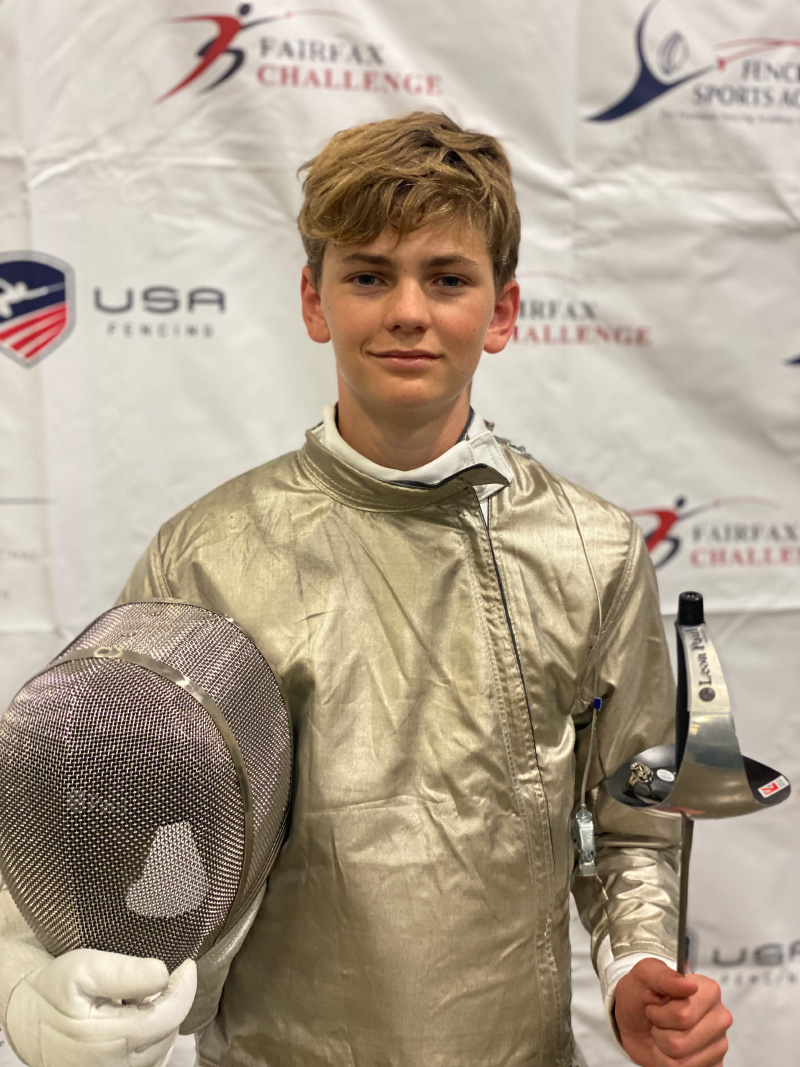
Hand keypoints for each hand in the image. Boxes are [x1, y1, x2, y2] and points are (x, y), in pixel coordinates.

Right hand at [5, 948, 196, 1066]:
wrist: (28, 1022)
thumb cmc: (56, 991)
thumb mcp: (83, 969)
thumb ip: (123, 972)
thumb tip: (163, 974)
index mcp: (111, 1039)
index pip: (171, 1014)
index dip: (184, 987)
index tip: (187, 964)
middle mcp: (117, 1066)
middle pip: (169, 1030)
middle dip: (170, 1001)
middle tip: (150, 980)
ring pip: (163, 1047)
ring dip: (162, 1019)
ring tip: (138, 1000)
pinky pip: (151, 1060)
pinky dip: (154, 1037)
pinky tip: (137, 1019)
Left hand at [614, 958, 731, 1065]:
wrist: (634, 1020)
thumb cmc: (641, 994)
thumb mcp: (643, 975)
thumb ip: (663, 976)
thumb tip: (689, 985)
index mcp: (708, 990)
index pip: (683, 1015)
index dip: (660, 1015)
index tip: (655, 1007)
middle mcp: (719, 1017)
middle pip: (680, 1042)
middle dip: (660, 1033)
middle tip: (658, 1022)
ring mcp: (719, 1043)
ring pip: (681, 1061)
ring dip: (662, 1049)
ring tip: (663, 1034)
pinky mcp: (714, 1064)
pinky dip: (668, 1063)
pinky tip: (670, 1049)